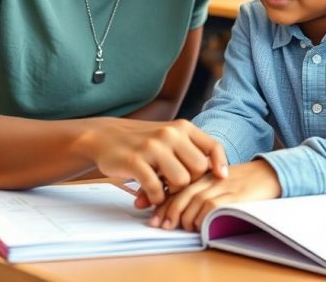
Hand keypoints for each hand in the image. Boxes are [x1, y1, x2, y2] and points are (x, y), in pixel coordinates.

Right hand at [85, 118, 226, 205]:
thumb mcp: (169, 136)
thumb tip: (218, 173)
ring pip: (180, 181)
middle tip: (177, 187)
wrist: (104, 135)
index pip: (212, 146)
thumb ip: (190, 149)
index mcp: (182, 127)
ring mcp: (152, 147)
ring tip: (163, 190)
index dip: (220, 164)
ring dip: (172, 192)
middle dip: (191, 183)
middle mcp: (170, 134)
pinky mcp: (135, 161)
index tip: (221, 177)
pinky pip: (156, 189)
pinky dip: (156, 198)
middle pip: (198, 170)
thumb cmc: (142, 140)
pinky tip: (150, 195)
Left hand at [146, 160, 280, 230]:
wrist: (267, 174)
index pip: (175, 183)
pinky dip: (201, 217)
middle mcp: (209, 177)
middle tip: (159, 224)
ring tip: (178, 227)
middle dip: (167, 210)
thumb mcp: (214, 182)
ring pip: (194, 200)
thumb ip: (195, 191)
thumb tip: (171, 211)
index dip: (159, 198)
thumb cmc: (238, 181)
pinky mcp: (234, 195)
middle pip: (181, 192)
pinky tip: (197, 225)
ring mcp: (221, 185)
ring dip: (184, 217)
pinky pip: (212, 206)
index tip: (147, 211)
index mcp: (201, 171)